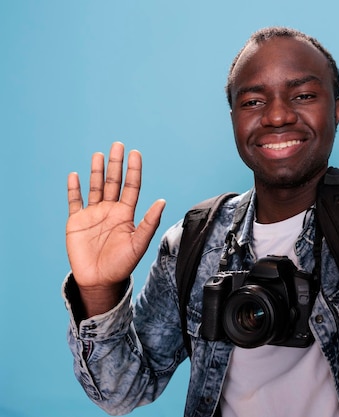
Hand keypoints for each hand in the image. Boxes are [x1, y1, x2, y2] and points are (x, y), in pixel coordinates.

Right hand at [66, 142, 165, 315]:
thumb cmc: (122, 264)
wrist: (100, 280)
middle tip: (118, 145)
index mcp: (126, 214)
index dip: (133, 170)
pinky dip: (74, 189)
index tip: (135, 153)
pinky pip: (75, 201)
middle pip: (113, 182)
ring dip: (97, 172)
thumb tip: (162, 201)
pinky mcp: (76, 222)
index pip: (131, 187)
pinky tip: (75, 175)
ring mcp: (93, 215)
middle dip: (116, 164)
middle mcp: (110, 211)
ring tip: (99, 155)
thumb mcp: (139, 243)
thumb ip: (149, 222)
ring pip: (95, 188)